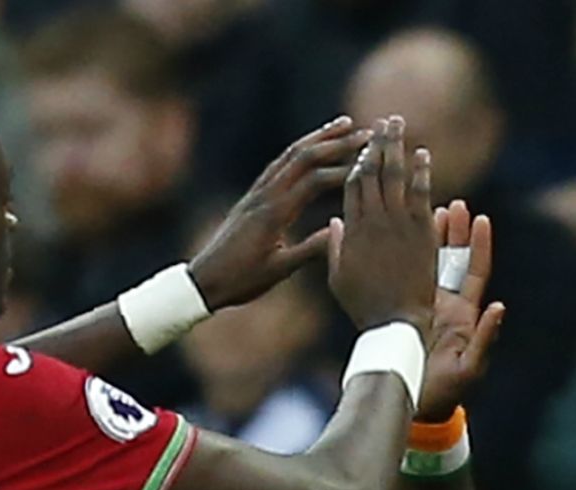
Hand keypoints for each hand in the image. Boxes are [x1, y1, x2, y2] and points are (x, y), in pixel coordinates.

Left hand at [188, 116, 370, 310]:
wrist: (203, 280)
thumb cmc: (241, 280)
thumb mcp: (279, 270)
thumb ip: (310, 250)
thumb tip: (342, 230)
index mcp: (274, 214)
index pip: (314, 181)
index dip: (344, 170)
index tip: (371, 163)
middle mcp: (265, 195)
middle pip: (303, 157)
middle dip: (336, 142)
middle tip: (365, 132)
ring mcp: (257, 192)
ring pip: (290, 154)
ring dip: (318, 137)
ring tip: (343, 123)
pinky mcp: (252, 195)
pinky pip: (278, 164)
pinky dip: (299, 150)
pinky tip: (311, 146)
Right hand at [327, 116, 436, 332]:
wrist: (395, 322)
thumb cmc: (364, 305)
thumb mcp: (338, 278)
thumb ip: (334, 247)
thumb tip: (334, 222)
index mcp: (351, 230)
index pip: (352, 185)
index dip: (357, 161)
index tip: (361, 143)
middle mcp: (374, 221)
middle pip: (373, 172)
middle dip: (377, 144)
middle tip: (382, 121)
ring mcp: (399, 224)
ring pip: (396, 176)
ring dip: (397, 147)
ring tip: (398, 124)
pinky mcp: (421, 232)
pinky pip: (421, 194)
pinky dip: (421, 172)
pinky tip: (422, 153)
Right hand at [417, 199, 504, 421]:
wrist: (416, 407)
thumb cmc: (447, 393)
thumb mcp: (470, 367)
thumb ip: (486, 337)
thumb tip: (499, 306)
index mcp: (466, 316)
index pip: (475, 272)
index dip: (479, 245)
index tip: (481, 219)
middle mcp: (448, 307)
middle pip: (454, 261)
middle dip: (455, 233)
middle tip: (454, 204)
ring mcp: (426, 309)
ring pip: (431, 266)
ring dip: (432, 240)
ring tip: (431, 210)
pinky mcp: (408, 313)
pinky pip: (409, 281)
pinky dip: (410, 260)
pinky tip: (404, 239)